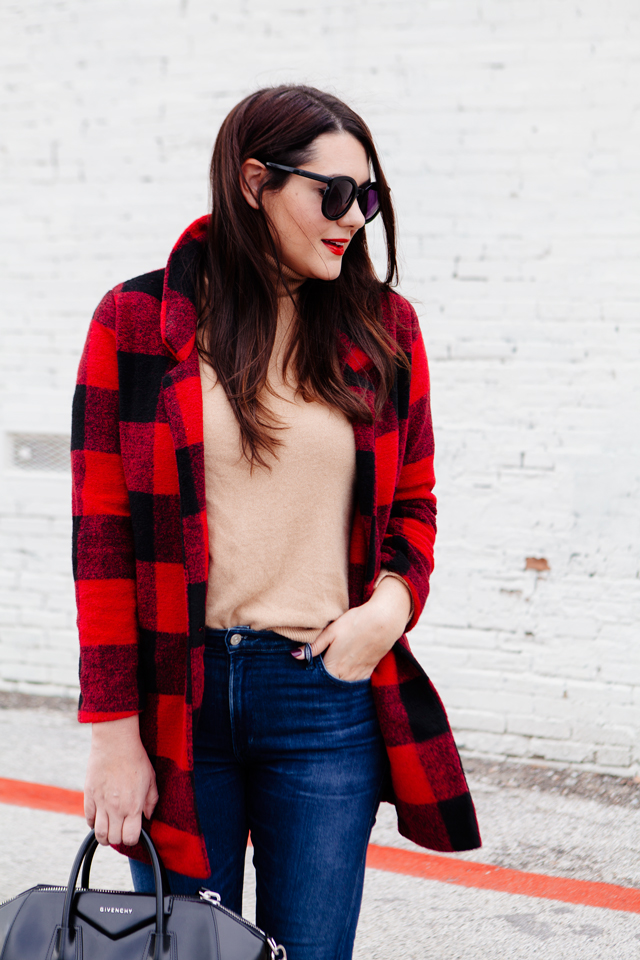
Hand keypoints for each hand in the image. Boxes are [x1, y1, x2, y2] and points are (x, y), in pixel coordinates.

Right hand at [84, 715, 158, 846]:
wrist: (116, 743)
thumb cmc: (136, 759)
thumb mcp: (151, 780)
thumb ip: (151, 801)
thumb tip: (147, 817)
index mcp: (134, 806)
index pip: (131, 837)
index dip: (133, 839)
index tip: (133, 833)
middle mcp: (117, 808)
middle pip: (114, 838)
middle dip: (118, 839)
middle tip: (121, 832)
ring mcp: (101, 803)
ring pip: (99, 833)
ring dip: (104, 837)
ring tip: (108, 832)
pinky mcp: (89, 796)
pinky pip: (88, 818)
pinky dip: (93, 823)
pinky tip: (99, 819)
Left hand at [294, 576, 411, 680]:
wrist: (383, 621)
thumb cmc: (355, 623)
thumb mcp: (331, 631)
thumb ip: (314, 646)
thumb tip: (295, 655)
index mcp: (333, 666)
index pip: (317, 680)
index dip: (310, 678)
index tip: (304, 675)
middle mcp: (345, 675)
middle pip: (330, 685)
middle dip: (322, 683)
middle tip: (314, 678)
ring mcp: (358, 674)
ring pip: (343, 686)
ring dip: (336, 683)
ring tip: (330, 676)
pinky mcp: (369, 671)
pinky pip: (356, 683)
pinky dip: (349, 682)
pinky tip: (344, 675)